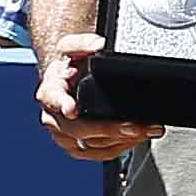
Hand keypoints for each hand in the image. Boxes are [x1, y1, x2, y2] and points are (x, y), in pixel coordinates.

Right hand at [38, 34, 149, 162]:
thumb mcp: (73, 47)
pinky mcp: (78, 148)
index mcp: (50, 91)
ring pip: (93, 145)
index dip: (62, 105)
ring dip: (122, 139)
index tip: (72, 109)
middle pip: (79, 129)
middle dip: (111, 129)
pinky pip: (100, 153)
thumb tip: (98, 44)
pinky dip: (120, 147)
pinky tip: (136, 138)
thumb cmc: (70, 66)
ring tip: (146, 130)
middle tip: (135, 126)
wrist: (69, 81)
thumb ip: (83, 42)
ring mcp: (65, 136)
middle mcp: (53, 118)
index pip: (53, 99)